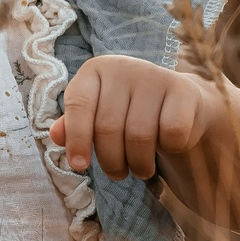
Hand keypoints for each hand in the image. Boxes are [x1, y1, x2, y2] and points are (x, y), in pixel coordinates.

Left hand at [50, 54, 223, 179]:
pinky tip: (168, 146)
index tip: (79, 166)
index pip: (79, 105)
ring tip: (141, 168)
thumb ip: (74, 126)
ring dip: (139, 164)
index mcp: (96, 70)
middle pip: (108, 128)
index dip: (77, 139)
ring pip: (139, 135)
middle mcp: (124, 66)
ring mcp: (155, 76)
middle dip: (111, 161)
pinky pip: (171, 134)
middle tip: (118, 173)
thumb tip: (55, 135)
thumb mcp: (97, 117)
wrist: (180, 104)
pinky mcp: (184, 90)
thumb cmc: (129, 113)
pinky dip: (169, 150)